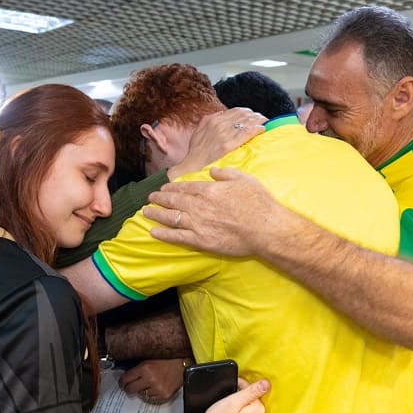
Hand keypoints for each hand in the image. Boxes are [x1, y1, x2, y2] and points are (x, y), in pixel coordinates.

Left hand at [120, 359, 185, 402]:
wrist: (182, 364)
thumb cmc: (166, 359)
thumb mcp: (149, 359)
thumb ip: (138, 368)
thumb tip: (126, 376)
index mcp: (145, 368)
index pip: (126, 379)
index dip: (122, 381)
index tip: (122, 382)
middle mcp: (150, 380)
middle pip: (130, 389)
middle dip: (129, 387)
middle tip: (130, 386)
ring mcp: (157, 389)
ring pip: (141, 394)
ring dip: (142, 390)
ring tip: (148, 383)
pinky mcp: (164, 395)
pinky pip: (151, 398)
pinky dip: (151, 394)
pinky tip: (155, 387)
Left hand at [144, 166, 279, 256]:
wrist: (265, 229)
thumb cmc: (259, 203)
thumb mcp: (244, 179)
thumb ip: (225, 173)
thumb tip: (211, 170)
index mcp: (209, 190)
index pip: (184, 187)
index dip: (172, 187)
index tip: (163, 187)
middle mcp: (199, 206)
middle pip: (174, 201)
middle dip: (160, 198)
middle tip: (150, 197)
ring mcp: (198, 224)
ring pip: (171, 217)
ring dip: (156, 214)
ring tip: (146, 212)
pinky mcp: (201, 241)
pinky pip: (177, 237)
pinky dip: (163, 234)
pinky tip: (153, 232)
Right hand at [168, 108, 265, 179]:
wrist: (192, 166)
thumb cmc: (196, 152)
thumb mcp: (200, 130)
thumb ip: (210, 121)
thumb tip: (222, 114)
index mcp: (212, 120)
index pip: (235, 111)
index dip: (246, 112)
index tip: (252, 115)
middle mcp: (218, 125)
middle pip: (242, 115)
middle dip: (254, 116)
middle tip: (262, 118)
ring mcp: (224, 134)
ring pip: (246, 122)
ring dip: (258, 120)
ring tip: (264, 122)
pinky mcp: (228, 145)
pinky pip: (246, 133)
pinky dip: (256, 129)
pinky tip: (262, 129)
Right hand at [196, 378, 268, 412]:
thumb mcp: (235, 401)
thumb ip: (252, 391)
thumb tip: (267, 383)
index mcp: (258, 410)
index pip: (252, 390)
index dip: (240, 386)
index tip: (230, 388)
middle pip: (251, 400)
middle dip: (240, 396)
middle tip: (227, 399)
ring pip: (247, 410)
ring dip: (238, 407)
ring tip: (226, 410)